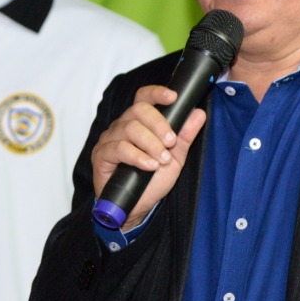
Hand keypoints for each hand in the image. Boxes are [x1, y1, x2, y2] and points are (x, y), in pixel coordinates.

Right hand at [90, 85, 207, 228]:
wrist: (136, 207)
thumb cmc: (151, 181)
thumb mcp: (174, 158)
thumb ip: (185, 135)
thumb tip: (198, 113)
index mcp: (139, 122)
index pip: (144, 98)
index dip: (156, 93)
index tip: (173, 97)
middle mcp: (122, 126)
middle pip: (138, 110)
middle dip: (159, 124)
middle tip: (171, 142)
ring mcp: (110, 139)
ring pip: (130, 128)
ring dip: (151, 143)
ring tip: (161, 159)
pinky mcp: (101, 155)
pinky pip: (119, 148)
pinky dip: (138, 156)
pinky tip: (149, 166)